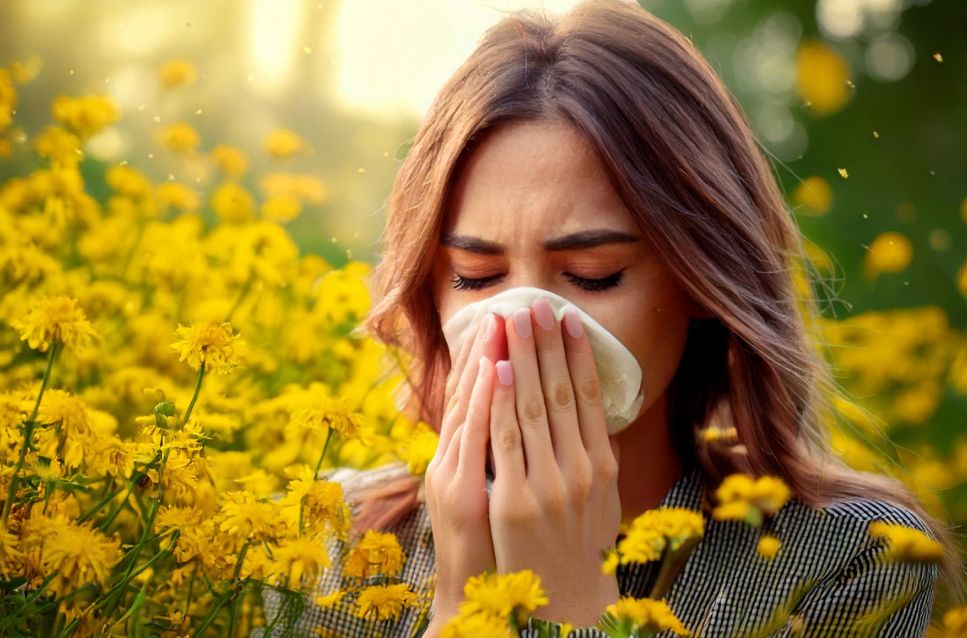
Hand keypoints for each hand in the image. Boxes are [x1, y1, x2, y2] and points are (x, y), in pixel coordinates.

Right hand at [424, 313, 506, 623]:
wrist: (470, 600)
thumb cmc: (488, 550)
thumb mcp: (488, 497)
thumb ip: (496, 459)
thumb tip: (518, 423)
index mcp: (455, 460)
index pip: (470, 398)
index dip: (484, 357)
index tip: (503, 320)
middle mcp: (448, 461)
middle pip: (467, 394)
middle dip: (488, 348)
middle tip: (506, 306)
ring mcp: (451, 475)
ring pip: (467, 405)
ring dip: (484, 359)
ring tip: (502, 321)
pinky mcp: (461, 494)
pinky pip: (475, 439)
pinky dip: (483, 402)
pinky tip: (494, 371)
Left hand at [486, 298, 621, 626]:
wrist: (565, 601)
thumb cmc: (579, 546)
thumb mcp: (602, 500)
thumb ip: (597, 456)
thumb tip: (597, 415)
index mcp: (603, 464)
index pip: (592, 397)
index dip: (580, 354)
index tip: (570, 318)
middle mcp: (581, 468)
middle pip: (563, 392)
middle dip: (548, 344)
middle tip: (537, 303)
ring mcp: (548, 483)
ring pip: (534, 407)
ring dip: (524, 358)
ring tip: (514, 320)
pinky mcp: (514, 499)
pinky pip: (506, 440)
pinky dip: (502, 401)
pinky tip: (499, 369)